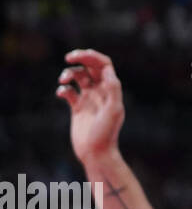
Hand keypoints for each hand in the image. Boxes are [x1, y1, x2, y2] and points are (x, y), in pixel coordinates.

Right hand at [56, 49, 124, 163]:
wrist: (96, 152)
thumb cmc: (106, 133)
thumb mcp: (113, 110)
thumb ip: (113, 89)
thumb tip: (107, 70)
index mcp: (111, 89)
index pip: (103, 65)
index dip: (92, 57)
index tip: (77, 56)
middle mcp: (101, 91)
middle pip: (91, 67)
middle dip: (80, 59)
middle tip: (68, 57)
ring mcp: (89, 99)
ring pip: (79, 77)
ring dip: (69, 73)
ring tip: (63, 80)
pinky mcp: (78, 108)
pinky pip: (69, 92)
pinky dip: (63, 89)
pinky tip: (62, 93)